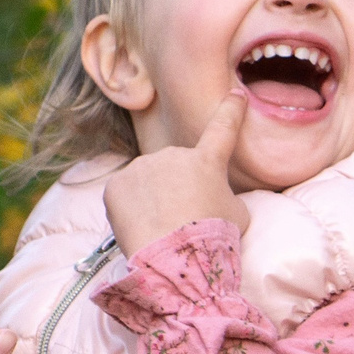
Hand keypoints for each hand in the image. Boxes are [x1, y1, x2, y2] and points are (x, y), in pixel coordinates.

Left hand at [102, 90, 254, 256]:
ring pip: (147, 181)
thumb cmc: (212, 239)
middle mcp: (173, 154)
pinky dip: (130, 210)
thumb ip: (223, 195)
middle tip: (183, 220)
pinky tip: (141, 228)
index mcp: (207, 161)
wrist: (175, 258)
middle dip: (177, 188)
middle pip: (176, 169)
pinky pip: (124, 195)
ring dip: (152, 199)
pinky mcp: (116, 184)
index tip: (236, 96)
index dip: (231, 111)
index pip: (223, 129)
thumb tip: (214, 196)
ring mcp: (142, 167)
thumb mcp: (236, 214)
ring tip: (162, 228)